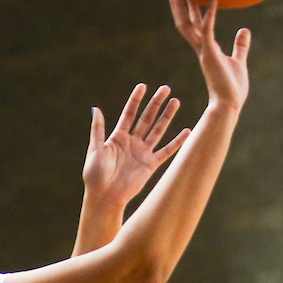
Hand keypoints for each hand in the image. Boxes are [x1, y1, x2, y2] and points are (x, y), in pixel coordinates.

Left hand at [82, 84, 189, 210]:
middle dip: (155, 104)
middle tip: (165, 88)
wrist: (105, 196)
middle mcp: (132, 142)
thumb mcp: (95, 149)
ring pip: (158, 130)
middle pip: (146, 118)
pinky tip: (187, 131)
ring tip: (176, 101)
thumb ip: (98, 129)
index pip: (129, 114)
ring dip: (167, 116)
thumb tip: (96, 108)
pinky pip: (167, 151)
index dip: (136, 100)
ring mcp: (143, 152)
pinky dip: (177, 142)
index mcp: (117, 137)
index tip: (143, 86)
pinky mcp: (151, 164)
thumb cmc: (95, 175)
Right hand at [166, 0, 249, 111]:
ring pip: (188, 24)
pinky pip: (208, 29)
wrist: (230, 104)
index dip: (186, 9)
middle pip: (184, 21)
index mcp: (206, 48)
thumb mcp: (238, 61)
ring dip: (183, 6)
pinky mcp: (210, 53)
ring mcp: (204, 50)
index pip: (192, 25)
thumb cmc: (233, 87)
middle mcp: (201, 47)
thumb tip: (244, 30)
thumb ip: (240, 45)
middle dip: (177, 4)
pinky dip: (210, 14)